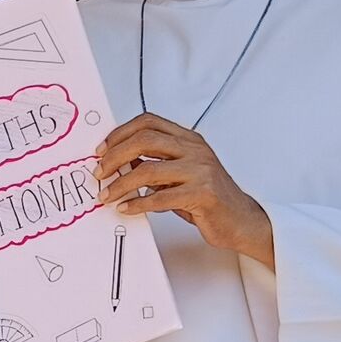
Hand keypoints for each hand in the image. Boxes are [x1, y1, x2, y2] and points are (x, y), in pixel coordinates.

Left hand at [97, 114, 272, 263]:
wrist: (240, 219)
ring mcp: (200, 170)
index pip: (148, 122)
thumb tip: (118, 162)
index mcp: (188, 139)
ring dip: (121, 184)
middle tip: (99, 173)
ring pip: (148, 170)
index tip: (101, 150)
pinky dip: (138, 204)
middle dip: (115, 156)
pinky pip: (161, 198)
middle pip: (145, 140)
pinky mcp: (202, 194)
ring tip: (107, 195)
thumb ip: (155, 163)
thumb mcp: (180, 173)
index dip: (120, 133)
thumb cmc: (207, 197)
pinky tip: (126, 208)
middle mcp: (194, 150)